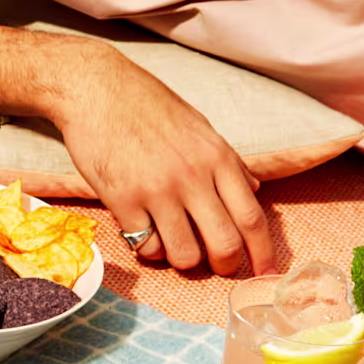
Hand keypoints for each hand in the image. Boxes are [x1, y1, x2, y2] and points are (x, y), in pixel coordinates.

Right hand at [48, 45, 275, 275]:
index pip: (252, 217)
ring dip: (182, 260)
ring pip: (184, 254)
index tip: (266, 272)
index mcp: (218, 158)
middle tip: (220, 269)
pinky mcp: (123, 201)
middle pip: (224, 244)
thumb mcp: (199, 128)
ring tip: (174, 246)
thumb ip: (227, 162)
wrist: (97, 91)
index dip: (263, 252)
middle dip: (226, 266)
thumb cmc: (147, 106)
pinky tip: (144, 233)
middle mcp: (193, 177)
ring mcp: (158, 192)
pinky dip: (148, 249)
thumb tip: (251, 189)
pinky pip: (145, 246)